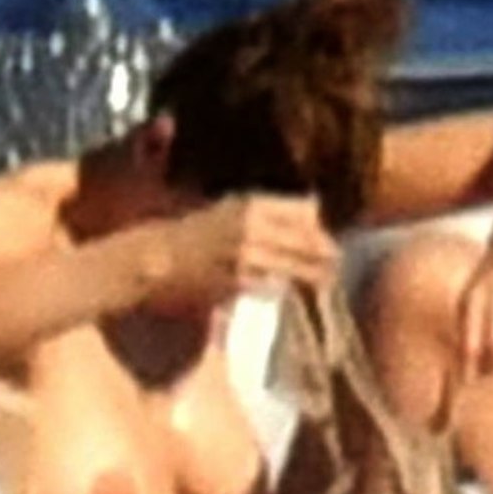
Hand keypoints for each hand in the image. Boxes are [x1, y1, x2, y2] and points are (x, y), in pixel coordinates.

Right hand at [146, 193, 339, 312]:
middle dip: (325, 253)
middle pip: (306, 239)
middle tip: (336, 262)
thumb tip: (313, 210)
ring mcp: (246, 255)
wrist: (156, 257)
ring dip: (313, 274)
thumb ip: (268, 211)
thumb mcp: (230, 208)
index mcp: (251, 203)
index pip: (305, 210)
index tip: (324, 239)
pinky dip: (284, 287)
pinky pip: (273, 285)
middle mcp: (252, 226)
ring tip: (325, 280)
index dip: (318, 227)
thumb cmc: (195, 232)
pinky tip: (290, 289)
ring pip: (295, 266)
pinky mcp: (238, 282)